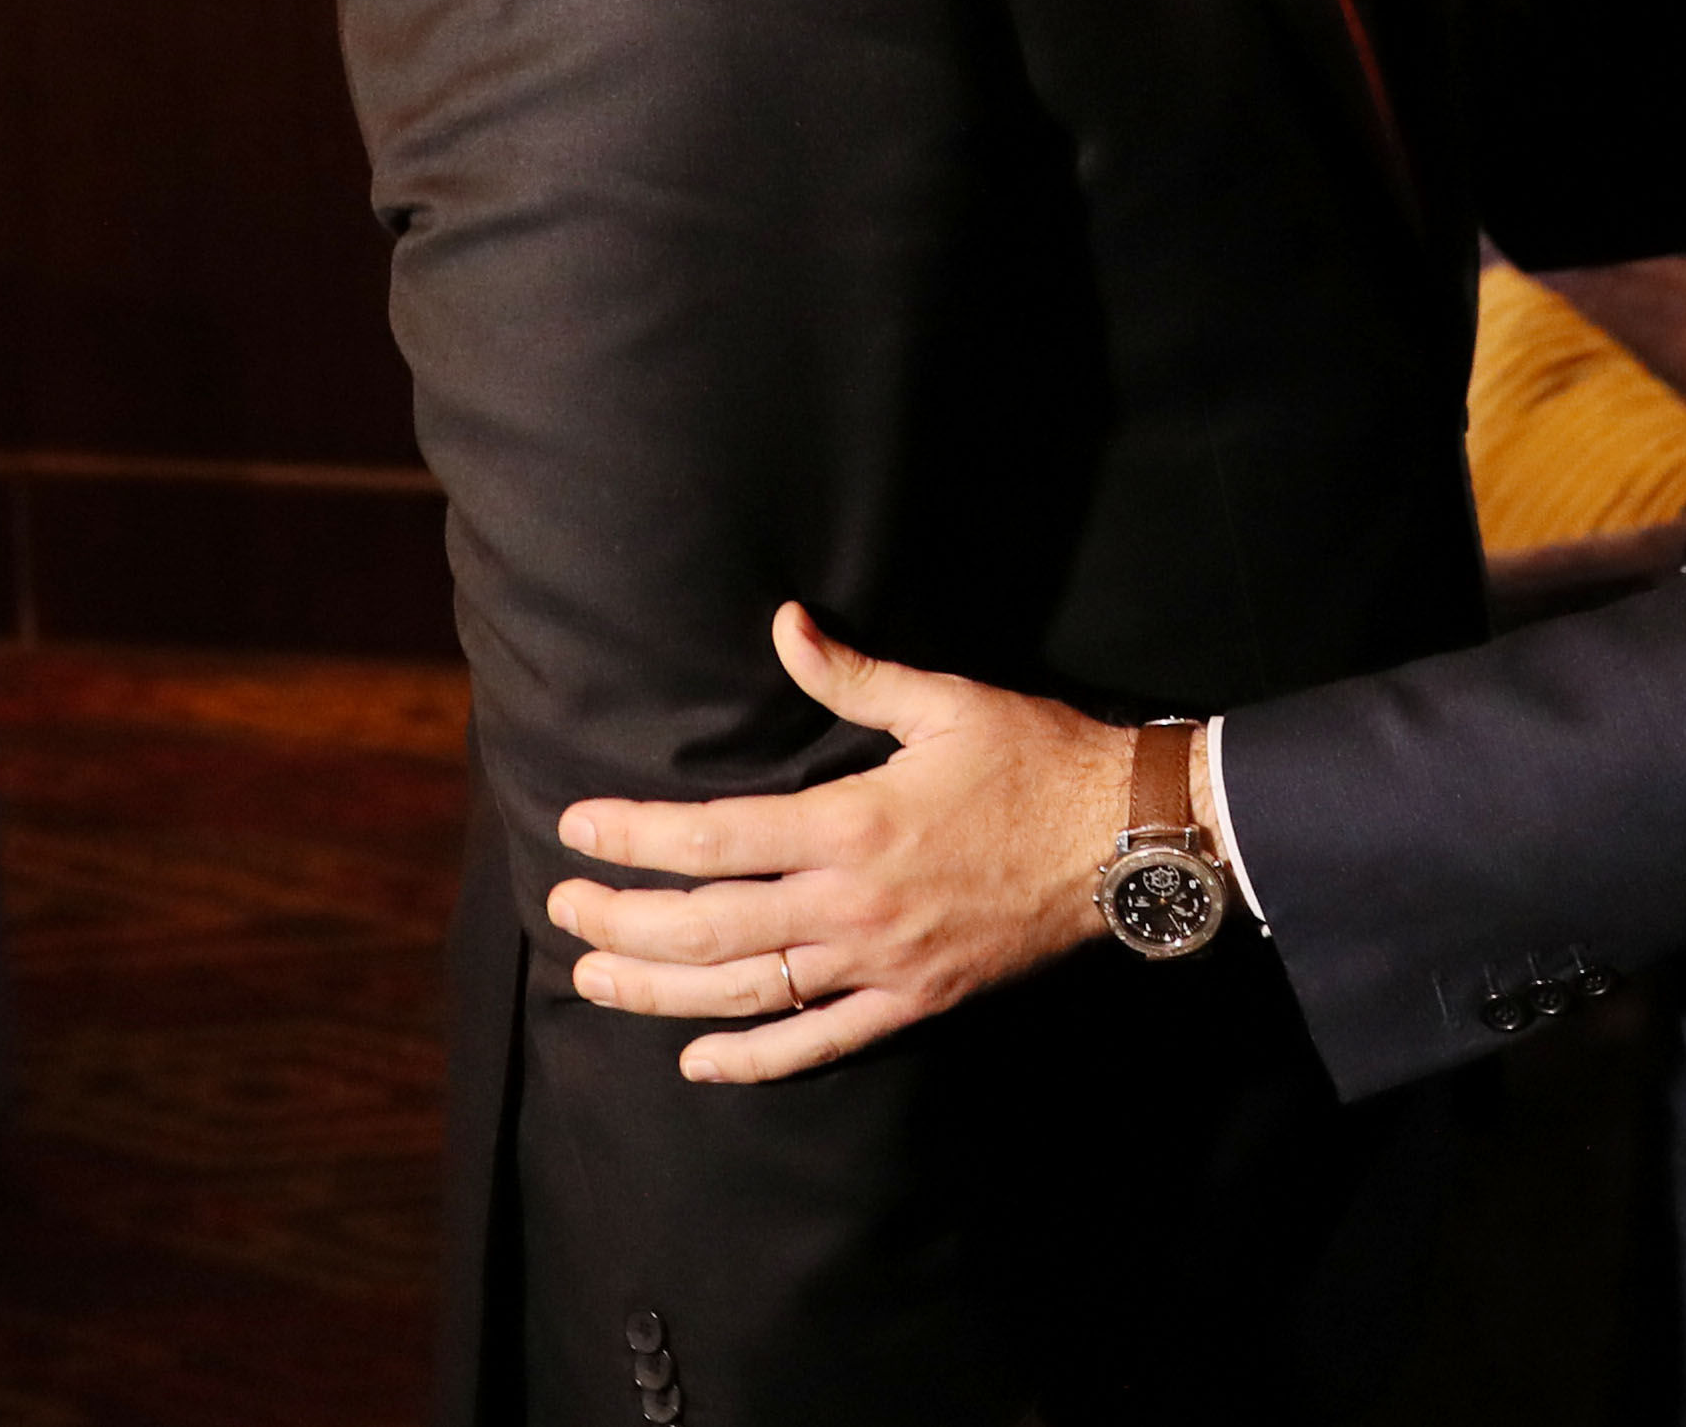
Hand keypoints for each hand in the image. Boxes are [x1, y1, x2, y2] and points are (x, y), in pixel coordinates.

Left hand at [545, 602, 1132, 1083]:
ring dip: (658, 992)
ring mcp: (879, 964)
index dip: (636, 838)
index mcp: (853, 824)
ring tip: (593, 979)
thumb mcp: (945, 701)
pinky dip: (750, 1060)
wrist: (1121, 839)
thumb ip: (852, 674)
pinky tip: (697, 1061)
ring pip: (744, 994)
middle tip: (564, 909)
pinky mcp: (910, 1001)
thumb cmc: (1037, 758)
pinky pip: (815, 1045)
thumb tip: (783, 624)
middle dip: (621, 922)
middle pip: (707, 928)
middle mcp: (852, 906)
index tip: (579, 829)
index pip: (714, 839)